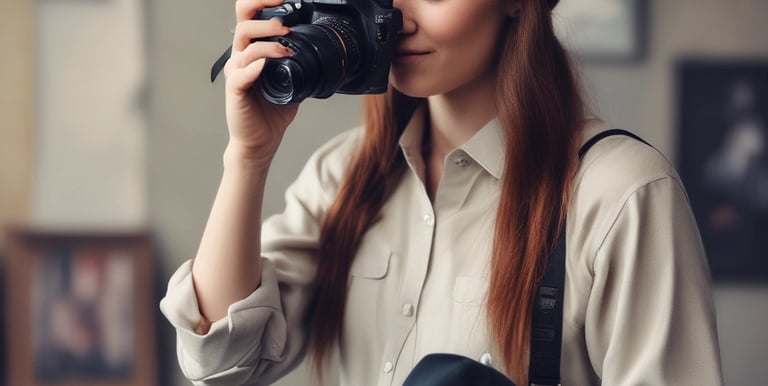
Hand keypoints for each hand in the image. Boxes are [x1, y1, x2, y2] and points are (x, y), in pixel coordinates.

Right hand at [223, 0, 299, 167]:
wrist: (261, 140)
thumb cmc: (272, 111)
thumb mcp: (294, 82)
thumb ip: (301, 64)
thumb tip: (324, 53)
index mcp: (254, 50)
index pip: (252, 15)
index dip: (264, 1)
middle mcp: (242, 56)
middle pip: (243, 20)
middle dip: (263, 11)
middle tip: (284, 22)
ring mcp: (237, 72)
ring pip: (245, 44)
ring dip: (268, 42)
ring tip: (287, 48)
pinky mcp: (235, 90)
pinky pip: (242, 73)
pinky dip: (255, 67)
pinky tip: (267, 66)